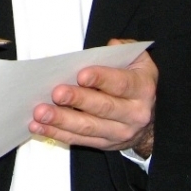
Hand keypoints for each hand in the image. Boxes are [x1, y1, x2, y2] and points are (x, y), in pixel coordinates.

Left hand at [30, 39, 156, 156]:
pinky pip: (78, 139)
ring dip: (61, 120)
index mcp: (141, 89)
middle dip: (77, 100)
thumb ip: (123, 50)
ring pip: (88, 127)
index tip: (81, 75)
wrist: (150, 121)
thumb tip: (109, 46)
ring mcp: (119, 132)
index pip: (121, 84)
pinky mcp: (104, 143)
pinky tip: (39, 126)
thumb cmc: (135, 83)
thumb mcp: (139, 61)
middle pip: (103, 108)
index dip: (101, 79)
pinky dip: (57, 133)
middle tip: (56, 94)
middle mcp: (134, 114)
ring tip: (40, 112)